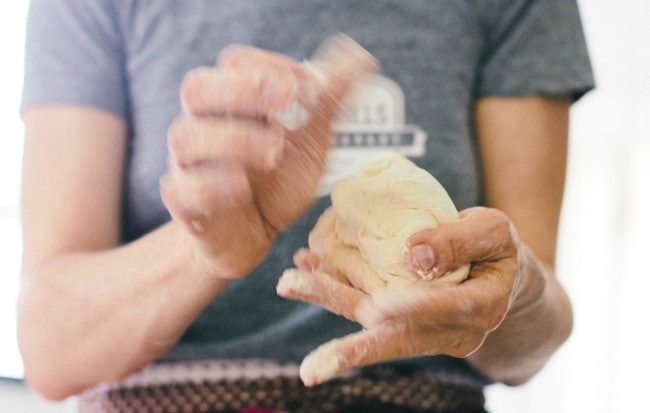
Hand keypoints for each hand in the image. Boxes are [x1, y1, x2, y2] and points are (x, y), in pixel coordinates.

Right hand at [160, 37, 377, 277]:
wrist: (251, 235)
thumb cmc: (274, 182)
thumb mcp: (310, 139)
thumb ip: (331, 100)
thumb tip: (362, 56)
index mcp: (232, 102)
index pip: (238, 64)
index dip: (274, 68)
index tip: (313, 89)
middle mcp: (204, 126)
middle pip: (198, 89)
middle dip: (242, 89)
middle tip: (286, 99)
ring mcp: (190, 165)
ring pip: (187, 137)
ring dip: (234, 138)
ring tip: (275, 150)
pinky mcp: (187, 205)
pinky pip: (185, 189)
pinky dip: (213, 185)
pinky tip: (242, 186)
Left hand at [278, 207, 534, 385]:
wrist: (494, 272)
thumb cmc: (494, 248)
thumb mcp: (493, 232)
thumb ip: (461, 241)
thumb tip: (413, 256)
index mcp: (479, 309)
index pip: (446, 311)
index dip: (413, 309)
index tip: (378, 307)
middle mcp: (446, 331)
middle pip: (396, 338)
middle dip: (352, 350)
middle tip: (311, 370)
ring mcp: (418, 330)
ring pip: (371, 323)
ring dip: (329, 301)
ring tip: (288, 283)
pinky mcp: (398, 319)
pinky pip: (362, 304)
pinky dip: (333, 285)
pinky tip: (305, 267)